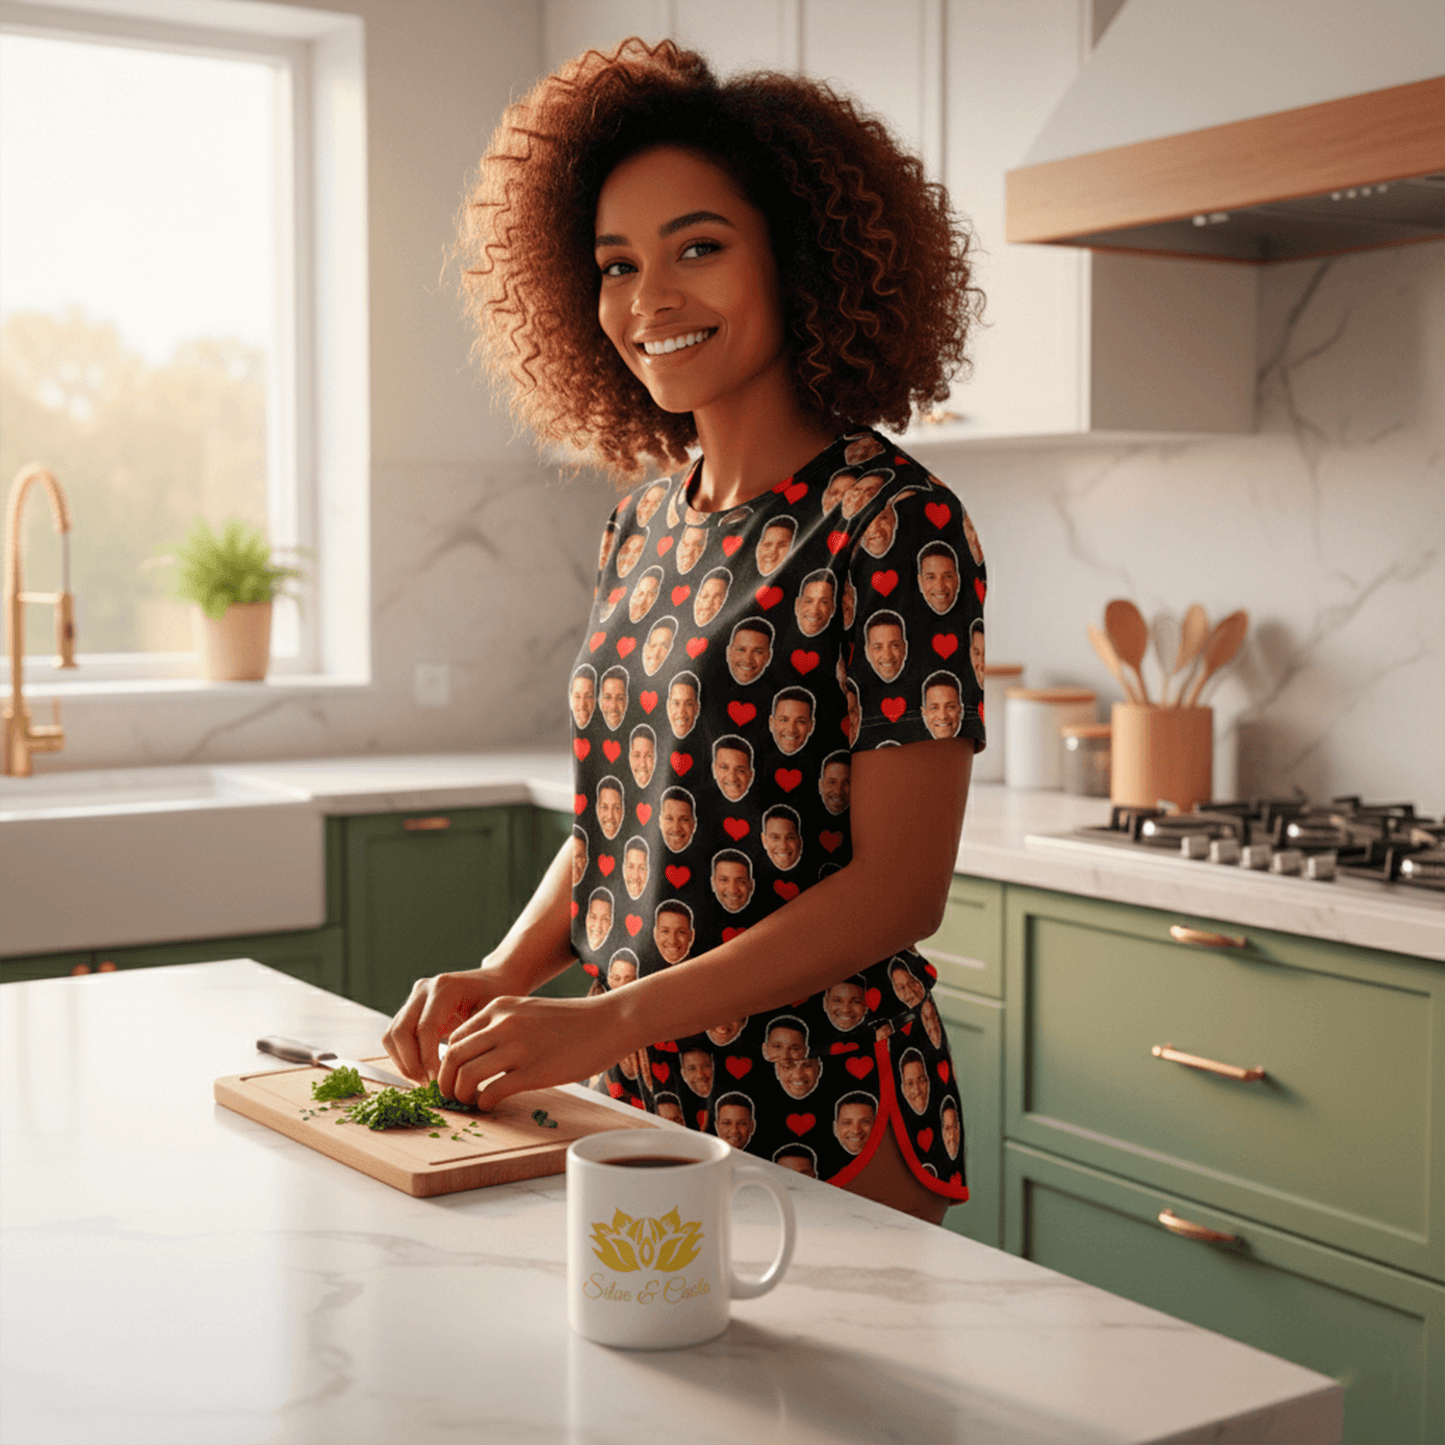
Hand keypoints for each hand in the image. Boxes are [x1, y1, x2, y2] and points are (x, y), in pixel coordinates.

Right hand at [383, 971, 499, 1083]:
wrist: (495, 981)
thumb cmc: (500, 998)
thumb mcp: (495, 1014)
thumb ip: (478, 1038)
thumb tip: (464, 1077)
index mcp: (445, 987)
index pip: (425, 1029)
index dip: (428, 1060)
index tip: (440, 1083)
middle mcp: (424, 989)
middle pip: (400, 1032)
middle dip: (411, 1065)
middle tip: (430, 1087)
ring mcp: (413, 998)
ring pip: (391, 1037)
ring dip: (404, 1064)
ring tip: (426, 1084)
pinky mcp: (409, 1009)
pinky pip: (394, 1038)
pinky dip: (403, 1059)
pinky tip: (423, 1074)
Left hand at [435, 993, 626, 1111]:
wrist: (609, 1021)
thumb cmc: (572, 1021)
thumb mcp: (529, 1011)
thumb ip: (503, 1025)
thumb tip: (478, 1055)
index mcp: (500, 1007)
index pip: (455, 1037)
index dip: (446, 1061)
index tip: (452, 1076)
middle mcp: (504, 1024)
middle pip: (453, 1056)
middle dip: (445, 1082)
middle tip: (451, 1096)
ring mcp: (518, 1047)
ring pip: (467, 1075)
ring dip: (461, 1095)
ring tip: (470, 1102)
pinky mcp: (533, 1071)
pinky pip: (492, 1092)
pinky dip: (484, 1103)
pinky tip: (491, 1104)